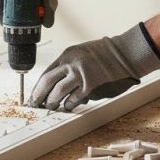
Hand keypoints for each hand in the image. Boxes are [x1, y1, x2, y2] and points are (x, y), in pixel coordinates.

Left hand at [30, 23, 159, 110]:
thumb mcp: (81, 53)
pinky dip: (69, 104)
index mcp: (67, 55)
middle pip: (47, 82)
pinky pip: (74, 98)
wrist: (125, 54)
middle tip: (35, 104)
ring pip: (58, 91)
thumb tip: (56, 85)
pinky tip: (67, 106)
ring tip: (50, 106)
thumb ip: (68, 67)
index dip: (38, 86)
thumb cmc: (105, 54)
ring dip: (52, 101)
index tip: (34, 94)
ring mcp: (81, 74)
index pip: (46, 73)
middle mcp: (71, 64)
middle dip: (38, 95)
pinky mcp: (91, 85)